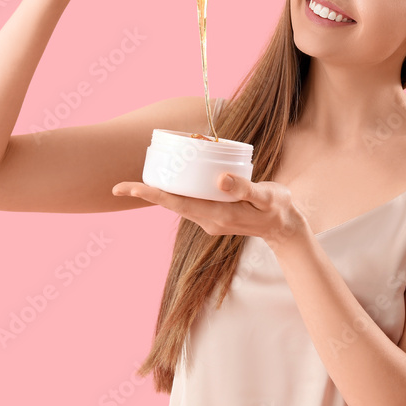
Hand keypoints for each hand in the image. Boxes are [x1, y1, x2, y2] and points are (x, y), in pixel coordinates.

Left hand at [112, 173, 310, 248]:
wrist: (285, 227)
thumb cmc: (278, 209)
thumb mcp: (266, 197)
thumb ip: (245, 189)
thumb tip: (220, 179)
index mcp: (216, 215)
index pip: (176, 203)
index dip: (150, 194)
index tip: (126, 188)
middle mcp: (208, 220)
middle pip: (171, 205)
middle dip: (146, 194)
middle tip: (119, 185)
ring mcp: (210, 219)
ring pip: (178, 204)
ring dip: (160, 193)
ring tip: (141, 179)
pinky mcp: (214, 215)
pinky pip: (189, 202)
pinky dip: (177, 192)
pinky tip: (174, 180)